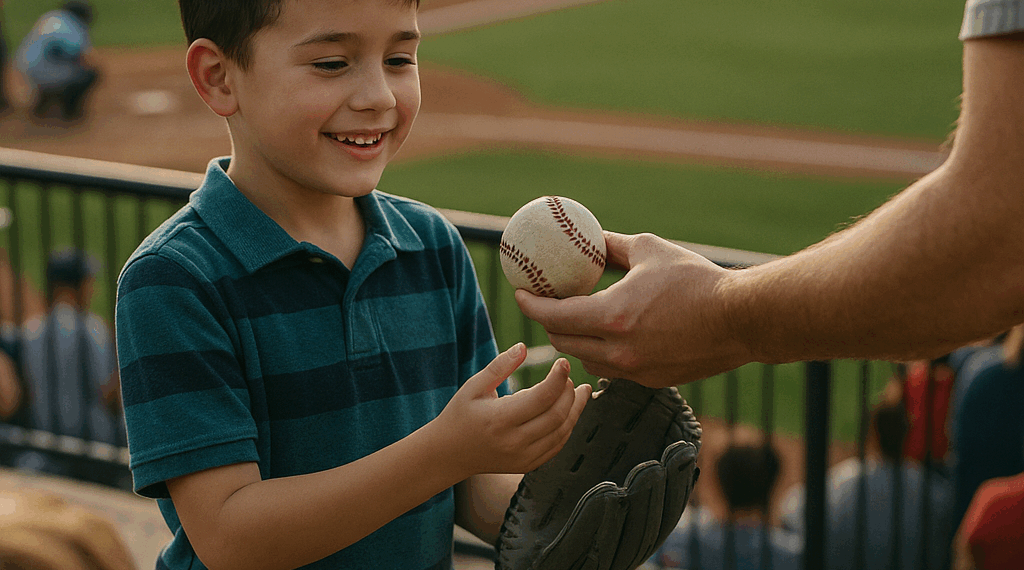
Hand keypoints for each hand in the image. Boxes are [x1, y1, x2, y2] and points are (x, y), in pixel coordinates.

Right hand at [435, 343, 590, 476]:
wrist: (448, 454)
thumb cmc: (460, 416)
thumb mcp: (474, 386)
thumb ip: (500, 366)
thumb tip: (523, 346)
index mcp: (499, 419)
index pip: (542, 397)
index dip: (558, 377)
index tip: (563, 363)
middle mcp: (514, 441)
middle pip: (557, 416)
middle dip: (570, 393)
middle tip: (569, 376)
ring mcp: (522, 457)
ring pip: (562, 432)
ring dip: (575, 410)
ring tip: (579, 391)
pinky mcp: (527, 465)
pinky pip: (557, 446)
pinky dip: (567, 427)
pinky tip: (569, 412)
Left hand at [516, 232, 752, 386]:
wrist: (742, 319)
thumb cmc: (697, 279)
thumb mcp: (650, 250)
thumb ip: (611, 246)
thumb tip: (586, 237)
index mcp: (611, 317)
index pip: (553, 317)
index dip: (530, 305)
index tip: (520, 293)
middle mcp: (617, 351)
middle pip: (563, 343)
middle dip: (548, 324)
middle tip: (547, 305)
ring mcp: (634, 371)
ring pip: (586, 360)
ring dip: (575, 342)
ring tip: (576, 322)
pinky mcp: (651, 380)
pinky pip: (613, 370)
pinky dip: (603, 354)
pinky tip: (610, 337)